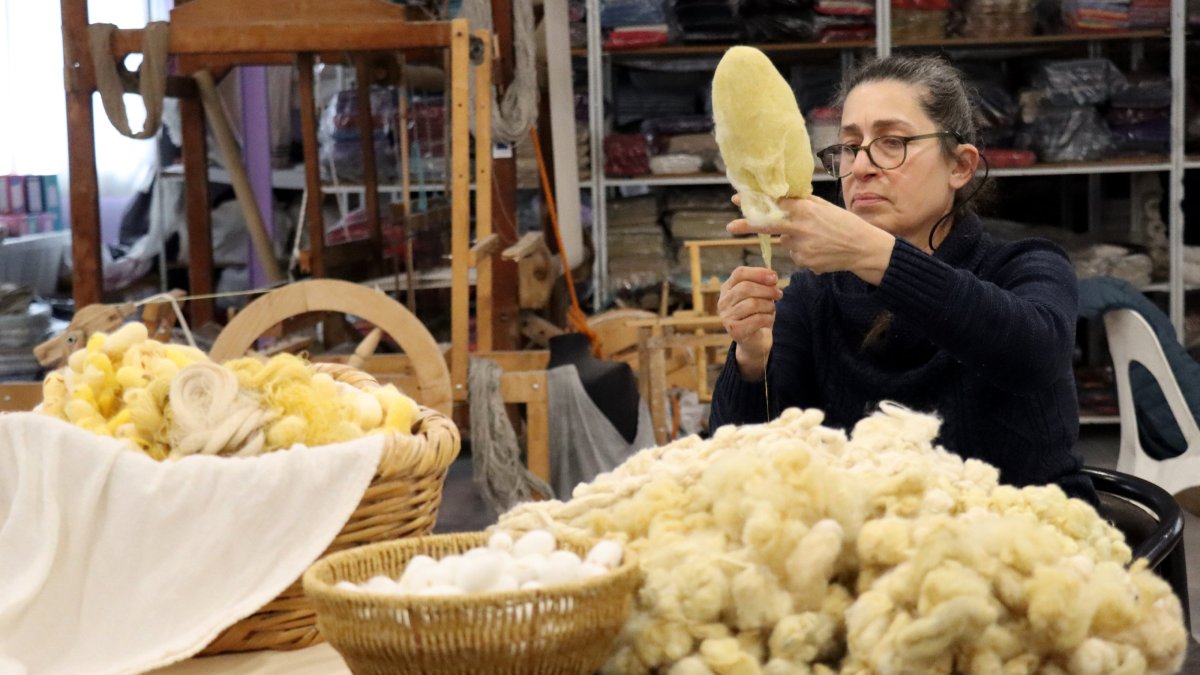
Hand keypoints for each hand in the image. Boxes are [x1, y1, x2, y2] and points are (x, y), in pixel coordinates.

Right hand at [717, 266, 781, 379]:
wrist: (754, 341)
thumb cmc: (757, 314)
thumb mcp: (759, 296)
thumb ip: (763, 284)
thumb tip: (772, 276)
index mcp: (727, 289)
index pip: (739, 273)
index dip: (758, 273)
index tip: (774, 277)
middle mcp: (723, 302)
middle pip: (746, 287)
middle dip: (767, 290)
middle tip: (779, 294)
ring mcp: (726, 317)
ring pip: (752, 303)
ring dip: (768, 306)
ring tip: (772, 310)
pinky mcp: (735, 331)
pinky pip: (757, 319)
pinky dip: (768, 318)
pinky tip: (767, 321)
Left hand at [727, 195, 894, 284]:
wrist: (863, 249)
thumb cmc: (844, 224)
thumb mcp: (824, 207)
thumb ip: (801, 202)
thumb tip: (779, 195)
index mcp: (805, 210)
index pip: (774, 203)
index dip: (754, 202)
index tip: (738, 199)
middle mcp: (800, 228)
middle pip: (767, 225)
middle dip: (746, 225)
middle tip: (730, 227)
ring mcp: (800, 247)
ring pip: (785, 242)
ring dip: (794, 240)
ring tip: (817, 239)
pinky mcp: (803, 262)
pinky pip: (795, 255)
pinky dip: (803, 253)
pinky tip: (820, 250)